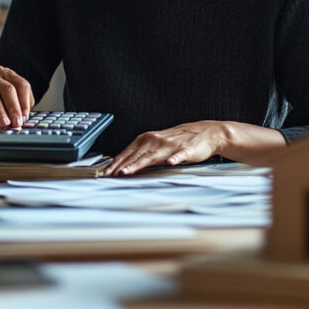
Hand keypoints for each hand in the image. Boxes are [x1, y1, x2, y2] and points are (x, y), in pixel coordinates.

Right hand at [0, 66, 33, 130]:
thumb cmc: (5, 105)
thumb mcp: (17, 103)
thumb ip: (21, 107)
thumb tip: (24, 117)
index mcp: (9, 75)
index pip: (21, 84)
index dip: (24, 100)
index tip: (26, 114)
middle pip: (8, 89)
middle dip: (13, 107)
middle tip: (17, 121)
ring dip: (1, 111)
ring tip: (6, 123)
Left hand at [103, 121, 227, 176]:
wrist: (204, 133)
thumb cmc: (176, 141)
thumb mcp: (155, 145)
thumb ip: (140, 155)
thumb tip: (121, 166)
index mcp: (146, 140)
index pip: (127, 154)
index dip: (114, 164)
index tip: (104, 174)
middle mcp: (155, 140)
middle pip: (135, 156)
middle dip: (121, 166)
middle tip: (109, 176)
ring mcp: (170, 145)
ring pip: (152, 155)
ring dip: (138, 164)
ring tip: (126, 172)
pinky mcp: (187, 149)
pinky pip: (180, 154)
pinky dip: (175, 157)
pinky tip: (171, 162)